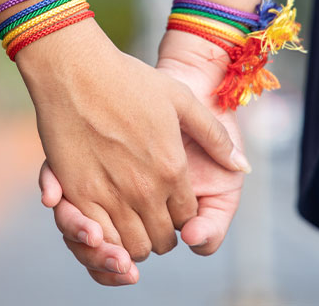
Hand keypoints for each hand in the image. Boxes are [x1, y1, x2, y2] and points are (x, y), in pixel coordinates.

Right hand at [38, 29, 246, 284]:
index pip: (187, 218)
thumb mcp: (182, 99)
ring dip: (133, 242)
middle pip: (161, 241)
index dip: (182, 217)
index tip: (172, 206)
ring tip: (129, 221)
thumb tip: (242, 165)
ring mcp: (110, 195)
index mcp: (173, 170)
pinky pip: (99, 238)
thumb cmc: (129, 80)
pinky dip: (105, 239)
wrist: (76, 70)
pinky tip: (104, 222)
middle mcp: (145, 190)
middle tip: (151, 217)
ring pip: (131, 247)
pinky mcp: (78, 194)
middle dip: (160, 234)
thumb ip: (215, 136)